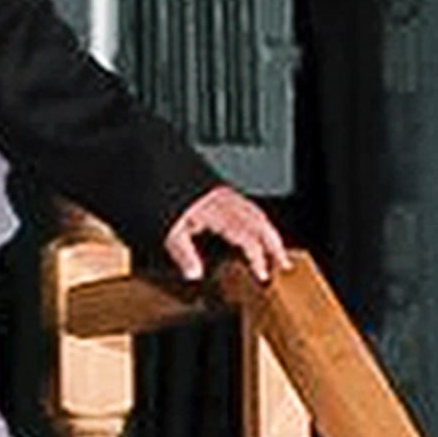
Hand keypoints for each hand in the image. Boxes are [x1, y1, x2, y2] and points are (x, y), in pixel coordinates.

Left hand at [164, 184, 286, 284]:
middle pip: (260, 222)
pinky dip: (253, 216)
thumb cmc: (158, 189)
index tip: (264, 274)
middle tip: (284, 261)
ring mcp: (220, 190)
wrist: (153, 161)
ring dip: (267, 230)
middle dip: (274, 243)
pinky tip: (246, 224)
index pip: (249, 238)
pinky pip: (243, 202)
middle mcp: (224, 198)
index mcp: (218, 210)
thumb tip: (195, 274)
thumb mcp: (167, 227)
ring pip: (254, 210)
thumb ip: (183, 253)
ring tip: (272, 247)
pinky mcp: (214, 186)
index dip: (259, 257)